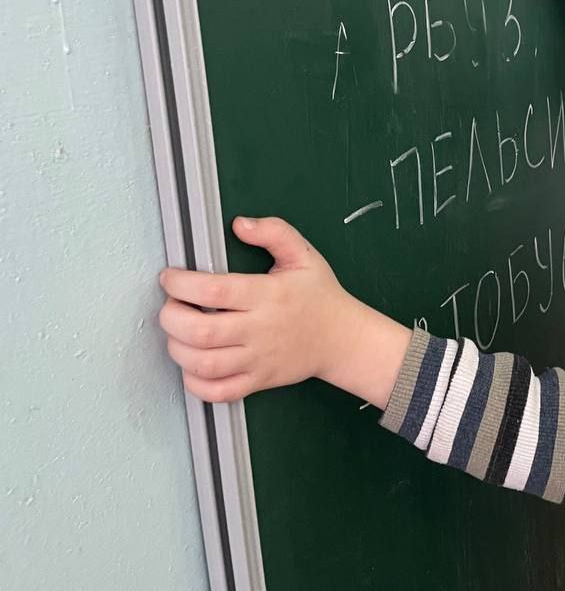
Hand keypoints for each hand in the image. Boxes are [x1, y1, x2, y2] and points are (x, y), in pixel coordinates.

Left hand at [158, 216, 408, 406]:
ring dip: (177, 348)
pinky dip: (194, 383)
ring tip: (178, 332)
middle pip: (200, 331)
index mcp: (268, 295)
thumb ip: (274, 232)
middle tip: (170, 305)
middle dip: (171, 316)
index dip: (181, 284)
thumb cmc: (320, 296)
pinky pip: (218, 392)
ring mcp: (258, 359)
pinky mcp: (258, 381)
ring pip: (203, 363)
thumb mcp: (304, 255)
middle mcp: (261, 329)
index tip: (170, 277)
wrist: (343, 339)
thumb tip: (240, 224)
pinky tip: (193, 365)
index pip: (214, 291)